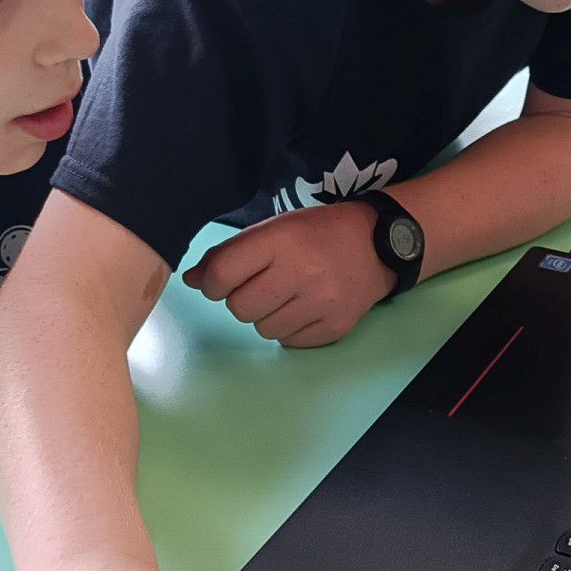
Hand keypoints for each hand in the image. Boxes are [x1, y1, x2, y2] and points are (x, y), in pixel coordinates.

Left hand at [183, 200, 394, 347]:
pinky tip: (303, 308)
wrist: (378, 244)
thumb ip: (230, 252)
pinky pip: (289, 342)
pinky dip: (289, 329)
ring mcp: (321, 303)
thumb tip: (191, 280)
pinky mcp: (335, 326)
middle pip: (239, 308)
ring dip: (265, 316)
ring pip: (263, 329)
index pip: (222, 274)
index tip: (220, 282)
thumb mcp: (274, 229)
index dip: (211, 283)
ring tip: (285, 296)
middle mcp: (302, 272)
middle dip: (241, 299)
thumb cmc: (318, 233)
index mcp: (281, 240)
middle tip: (261, 286)